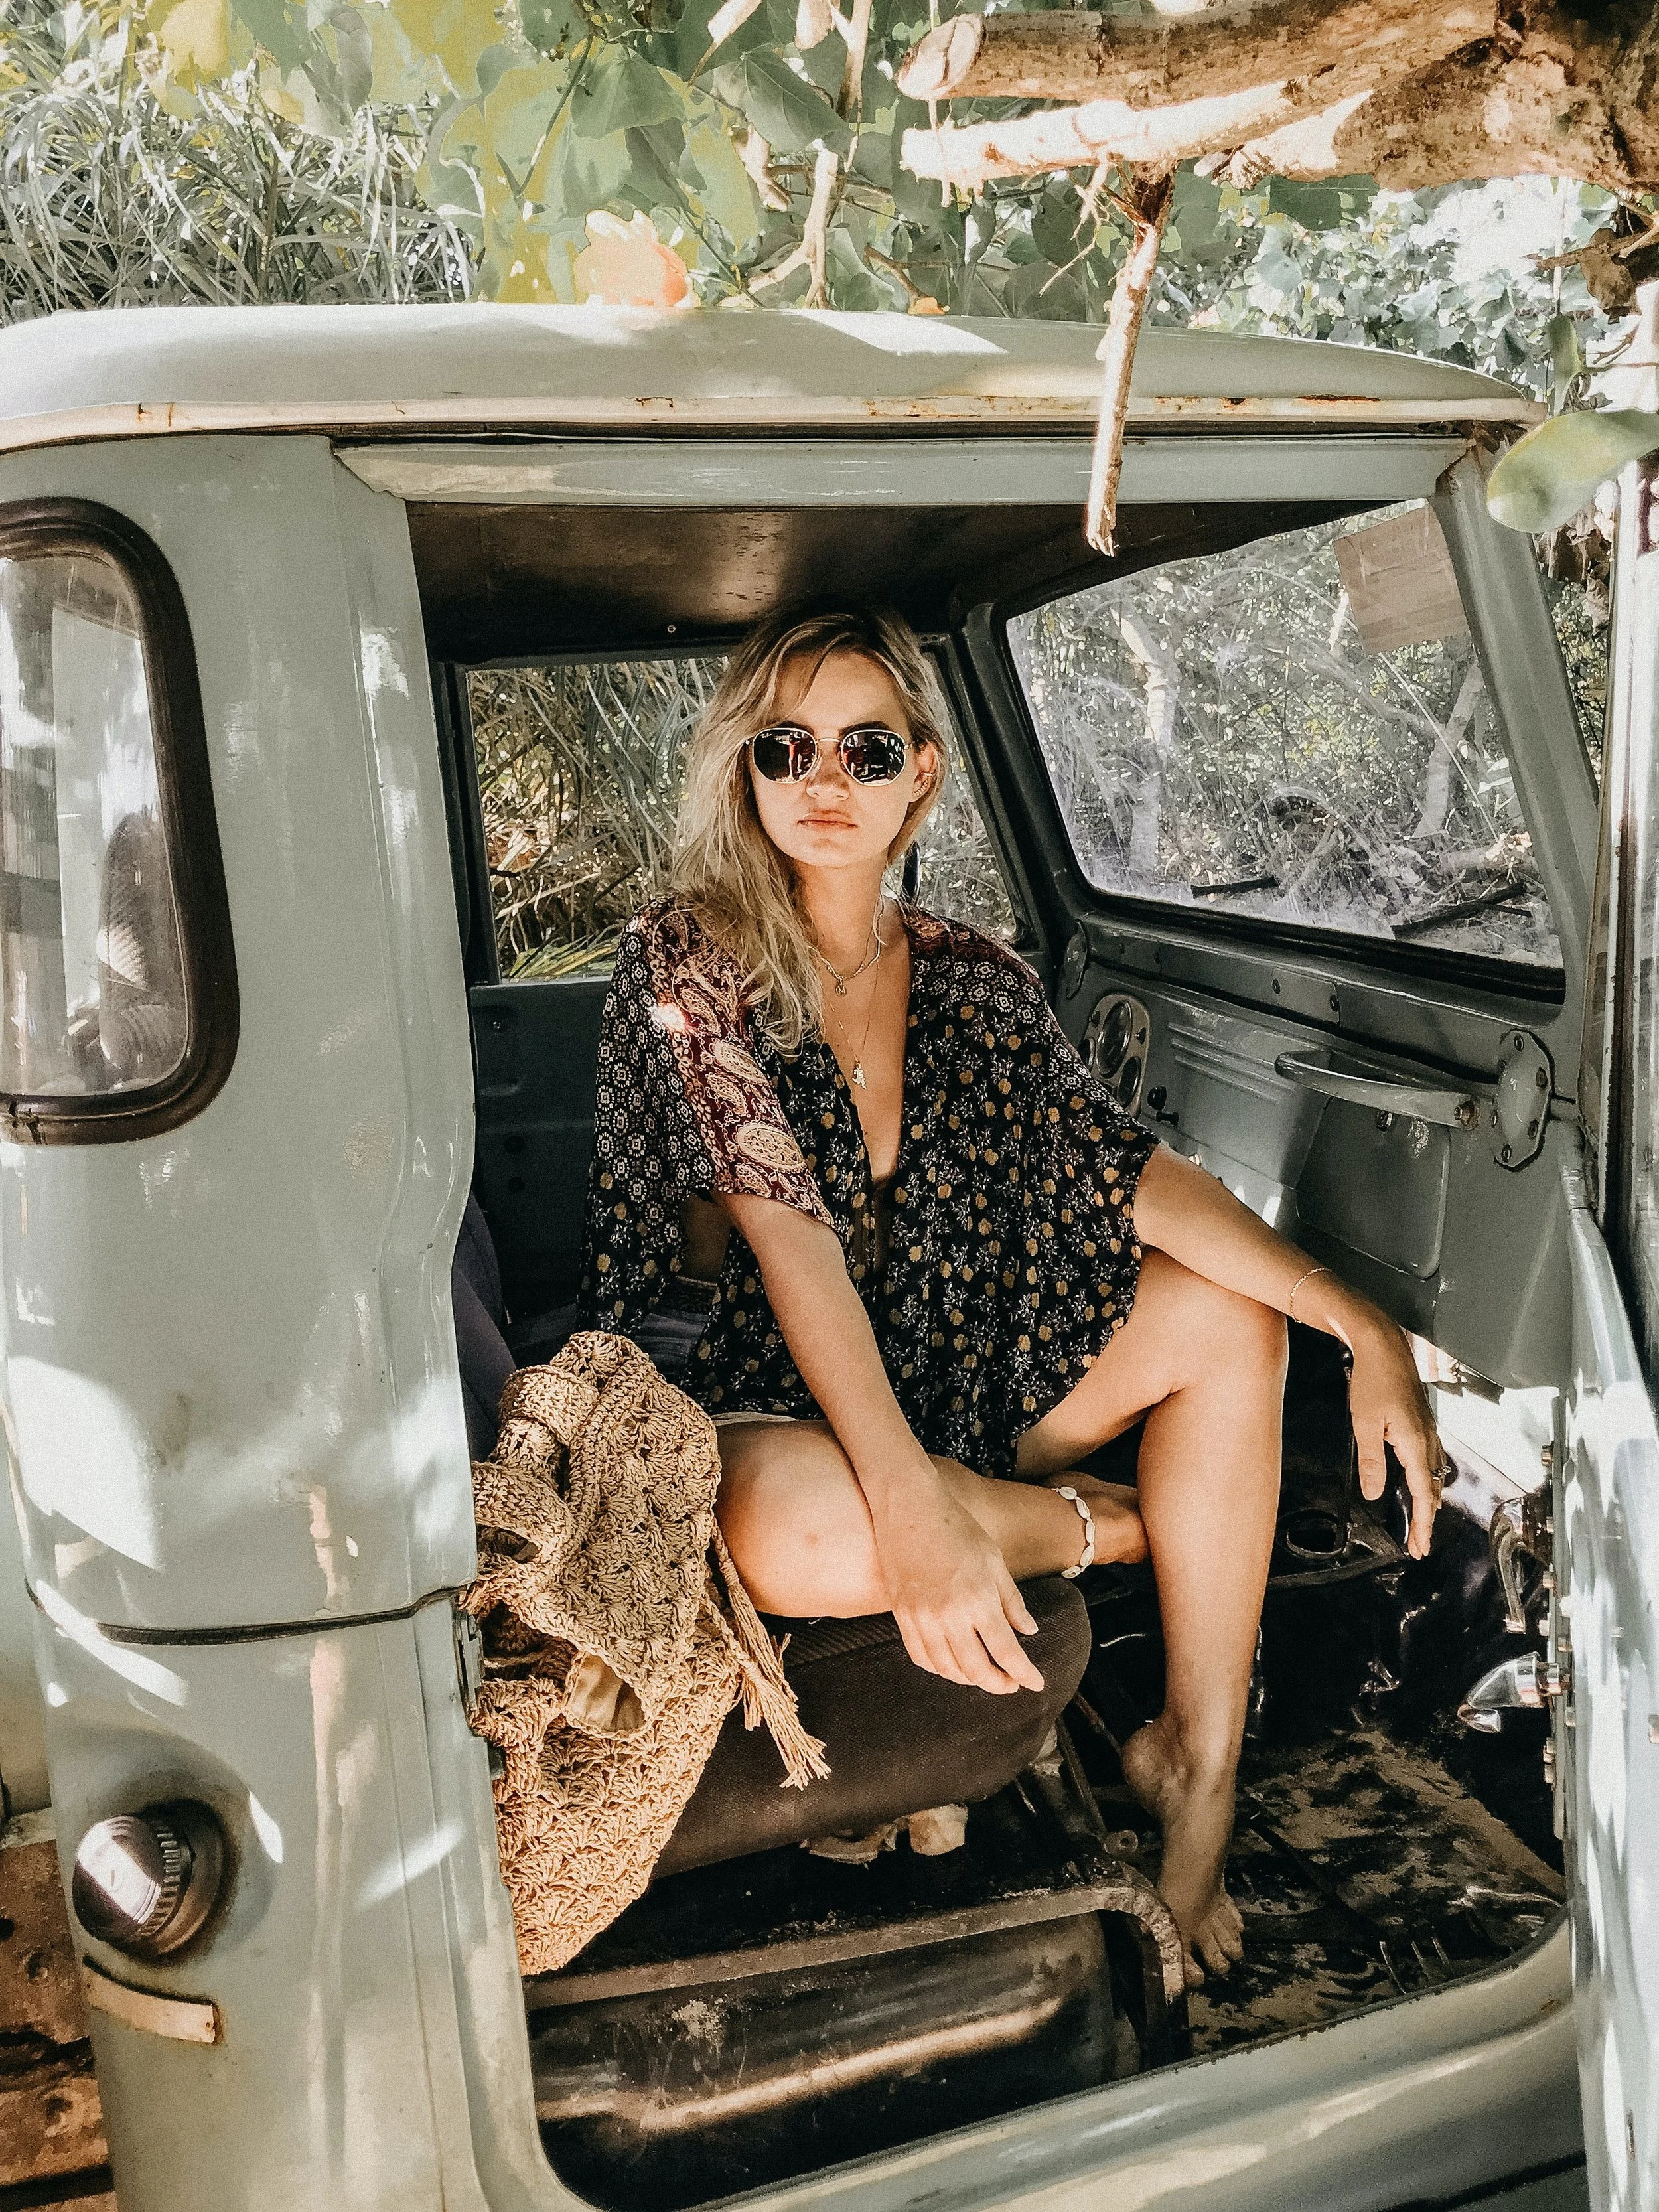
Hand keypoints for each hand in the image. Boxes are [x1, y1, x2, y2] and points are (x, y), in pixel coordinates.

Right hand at [868, 1463, 1044, 1695]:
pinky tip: (951, 1665)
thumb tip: (1028, 1631)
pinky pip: (920, 1656)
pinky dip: (938, 1668)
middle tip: (1011, 1683)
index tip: (1036, 1683)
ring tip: (984, 1675)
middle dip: (998, 1684)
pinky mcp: (901, 1614)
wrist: (908, 1506)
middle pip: (977, 1670)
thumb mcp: (994, 1560)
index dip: (1025, 1674)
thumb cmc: (956, 1527)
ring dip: (969, 1680)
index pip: (1007, 1652)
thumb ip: (1011, 1601)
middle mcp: (950, 1616)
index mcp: (979, 1600)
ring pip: (947, 1668)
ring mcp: (921, 1618)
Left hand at [1345, 1307, 1444, 1558]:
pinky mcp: (1422, 1420)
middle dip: (1428, 1518)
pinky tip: (1421, 1480)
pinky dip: (1429, 1478)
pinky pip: (1431, 1458)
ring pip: (1435, 1473)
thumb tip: (1374, 1494)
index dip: (1422, 1523)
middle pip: (1433, 1487)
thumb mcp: (1364, 1423)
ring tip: (1422, 1521)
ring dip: (1429, 1499)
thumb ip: (1371, 1461)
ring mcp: (1428, 1428)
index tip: (1420, 1546)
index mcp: (1415, 1442)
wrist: (1382, 1343)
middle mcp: (1428, 1438)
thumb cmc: (1371, 1380)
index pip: (1422, 1492)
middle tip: (1420, 1544)